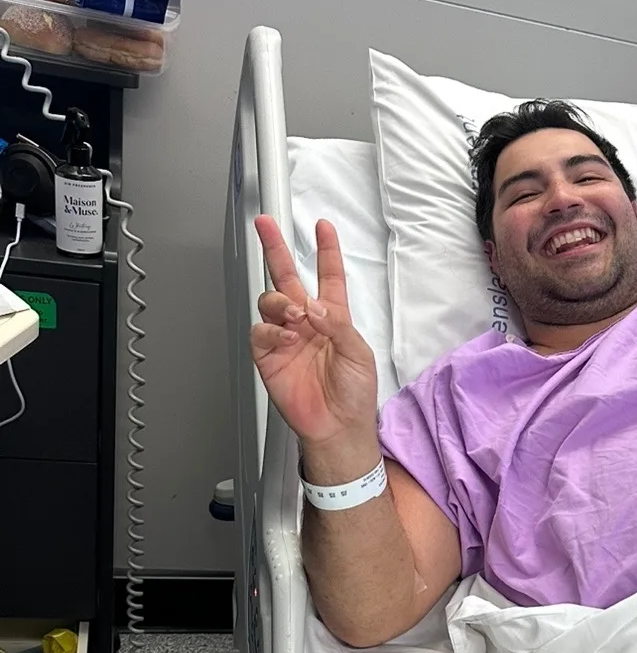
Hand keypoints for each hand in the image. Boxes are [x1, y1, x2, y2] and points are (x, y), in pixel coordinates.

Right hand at [252, 216, 378, 460]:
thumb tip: (314, 305)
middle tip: (266, 225)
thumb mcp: (359, 353)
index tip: (324, 226)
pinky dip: (272, 331)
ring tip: (296, 318)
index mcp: (332, 316)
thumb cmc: (355, 393)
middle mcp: (306, 322)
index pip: (328, 275)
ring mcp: (285, 337)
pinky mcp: (268, 356)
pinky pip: (260, 332)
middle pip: (287, 277)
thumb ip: (337, 325)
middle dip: (275, 248)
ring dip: (281, 302)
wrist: (337, 427)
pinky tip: (287, 338)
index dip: (326, 250)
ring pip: (270, 301)